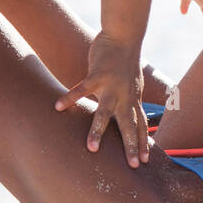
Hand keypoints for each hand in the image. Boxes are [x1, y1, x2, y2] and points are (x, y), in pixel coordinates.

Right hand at [54, 32, 149, 164]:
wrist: (123, 37)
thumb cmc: (124, 62)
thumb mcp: (131, 85)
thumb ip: (128, 100)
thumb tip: (125, 113)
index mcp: (132, 100)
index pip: (140, 125)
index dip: (143, 142)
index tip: (144, 162)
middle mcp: (125, 96)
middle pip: (129, 125)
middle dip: (131, 145)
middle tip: (133, 165)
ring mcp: (112, 86)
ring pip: (105, 112)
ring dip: (98, 131)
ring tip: (91, 149)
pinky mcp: (98, 75)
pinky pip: (82, 89)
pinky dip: (70, 97)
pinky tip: (58, 106)